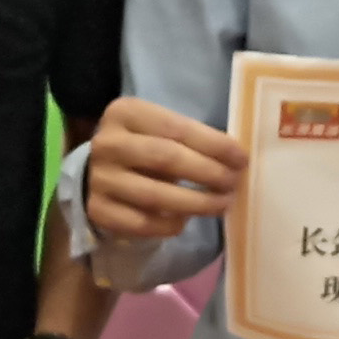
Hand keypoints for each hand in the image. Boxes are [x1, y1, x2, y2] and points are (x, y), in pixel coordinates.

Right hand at [85, 95, 242, 242]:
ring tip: (221, 204)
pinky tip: (187, 220)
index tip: (241, 159)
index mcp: (125, 113)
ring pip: (156, 195)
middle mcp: (107, 144)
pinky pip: (143, 223)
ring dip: (197, 203)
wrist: (96, 173)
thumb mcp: (158, 130)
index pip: (176, 128)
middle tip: (233, 183)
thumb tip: (234, 159)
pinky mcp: (98, 211)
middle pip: (166, 159)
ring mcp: (100, 179)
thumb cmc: (142, 146)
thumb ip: (189, 138)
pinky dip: (171, 224)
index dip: (213, 144)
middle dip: (208, 172)